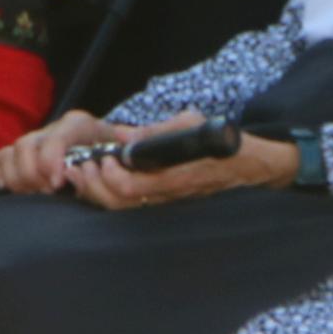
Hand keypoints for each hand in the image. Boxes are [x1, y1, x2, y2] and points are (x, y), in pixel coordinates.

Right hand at [0, 110, 121, 196]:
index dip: (50, 160)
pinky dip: (0, 174)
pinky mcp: (19, 154)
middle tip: (48, 191)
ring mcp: (32, 141)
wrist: (103, 146)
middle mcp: (50, 129)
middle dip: (34, 174)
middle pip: (25, 146)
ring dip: (18, 178)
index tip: (57, 183)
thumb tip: (132, 141)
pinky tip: (12, 188)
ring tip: (35, 192)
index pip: (54, 138)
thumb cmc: (113, 151)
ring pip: (10, 154)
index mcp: (77, 125)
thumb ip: (131, 142)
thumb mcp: (125, 145)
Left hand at [61, 111, 298, 211]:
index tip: (101, 158)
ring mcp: (166, 202)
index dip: (110, 177)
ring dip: (97, 192)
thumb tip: (123, 135)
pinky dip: (109, 195)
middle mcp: (168, 195)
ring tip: (83, 172)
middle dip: (94, 186)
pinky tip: (98, 180)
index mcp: (175, 177)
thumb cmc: (223, 143)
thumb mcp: (191, 125)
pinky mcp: (165, 202)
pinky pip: (132, 206)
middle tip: (80, 166)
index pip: (132, 188)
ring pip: (123, 208)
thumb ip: (157, 131)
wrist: (251, 167)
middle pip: (120, 203)